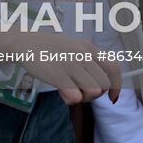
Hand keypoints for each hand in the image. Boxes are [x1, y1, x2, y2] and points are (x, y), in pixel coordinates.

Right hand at [0, 28, 120, 105]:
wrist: (25, 43)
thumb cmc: (50, 48)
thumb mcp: (74, 47)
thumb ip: (89, 60)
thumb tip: (102, 83)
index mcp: (88, 48)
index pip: (114, 68)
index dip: (116, 85)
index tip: (111, 96)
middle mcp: (82, 55)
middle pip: (104, 85)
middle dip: (95, 94)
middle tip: (81, 91)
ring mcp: (71, 64)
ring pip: (93, 92)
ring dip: (84, 98)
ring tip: (72, 91)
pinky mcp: (58, 75)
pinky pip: (75, 97)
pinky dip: (71, 100)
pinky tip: (63, 93)